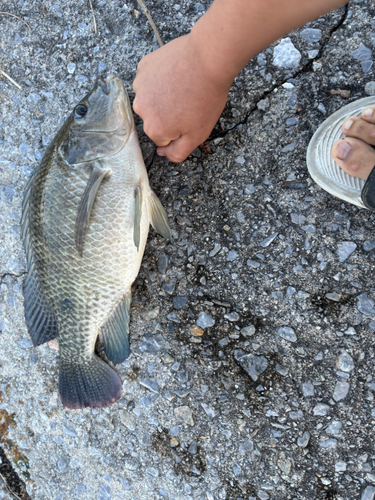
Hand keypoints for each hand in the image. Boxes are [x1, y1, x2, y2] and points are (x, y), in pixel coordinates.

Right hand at [133, 34, 229, 162]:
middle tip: (189, 101)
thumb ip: (178, 152)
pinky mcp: (144, 67)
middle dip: (169, 113)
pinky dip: (161, 77)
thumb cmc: (206, 98)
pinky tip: (176, 73)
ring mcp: (140, 86)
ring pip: (152, 98)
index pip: (163, 138)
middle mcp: (141, 109)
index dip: (179, 129)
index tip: (190, 117)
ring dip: (164, 95)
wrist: (208, 59)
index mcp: (154, 129)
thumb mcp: (197, 135)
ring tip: (183, 86)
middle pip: (155, 118)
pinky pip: (150, 78)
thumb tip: (163, 154)